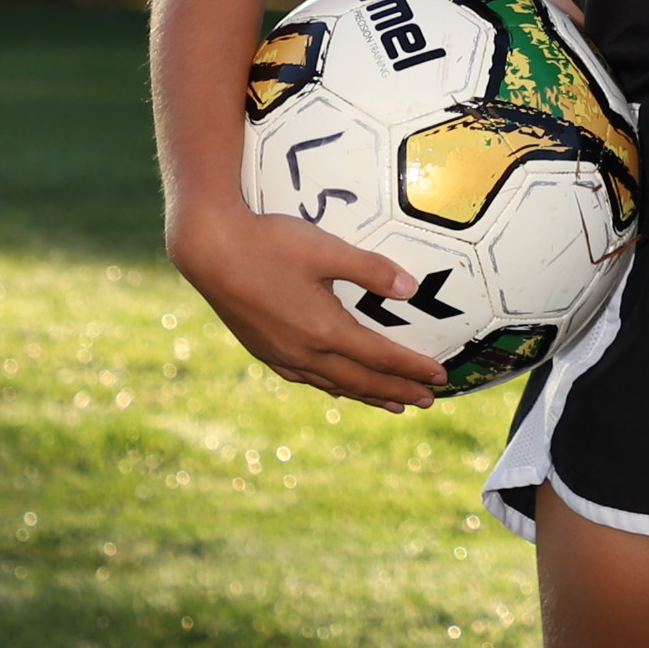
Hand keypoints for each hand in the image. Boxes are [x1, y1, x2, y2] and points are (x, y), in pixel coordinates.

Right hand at [170, 206, 445, 411]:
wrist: (209, 249)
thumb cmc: (270, 243)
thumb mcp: (325, 249)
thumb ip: (370, 270)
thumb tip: (411, 289)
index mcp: (324, 331)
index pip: (380, 358)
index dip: (412, 369)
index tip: (440, 378)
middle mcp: (304, 352)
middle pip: (360, 381)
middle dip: (396, 391)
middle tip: (427, 401)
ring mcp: (280, 354)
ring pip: (332, 384)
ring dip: (366, 394)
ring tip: (391, 404)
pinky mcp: (262, 348)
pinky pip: (305, 378)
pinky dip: (330, 385)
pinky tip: (334, 386)